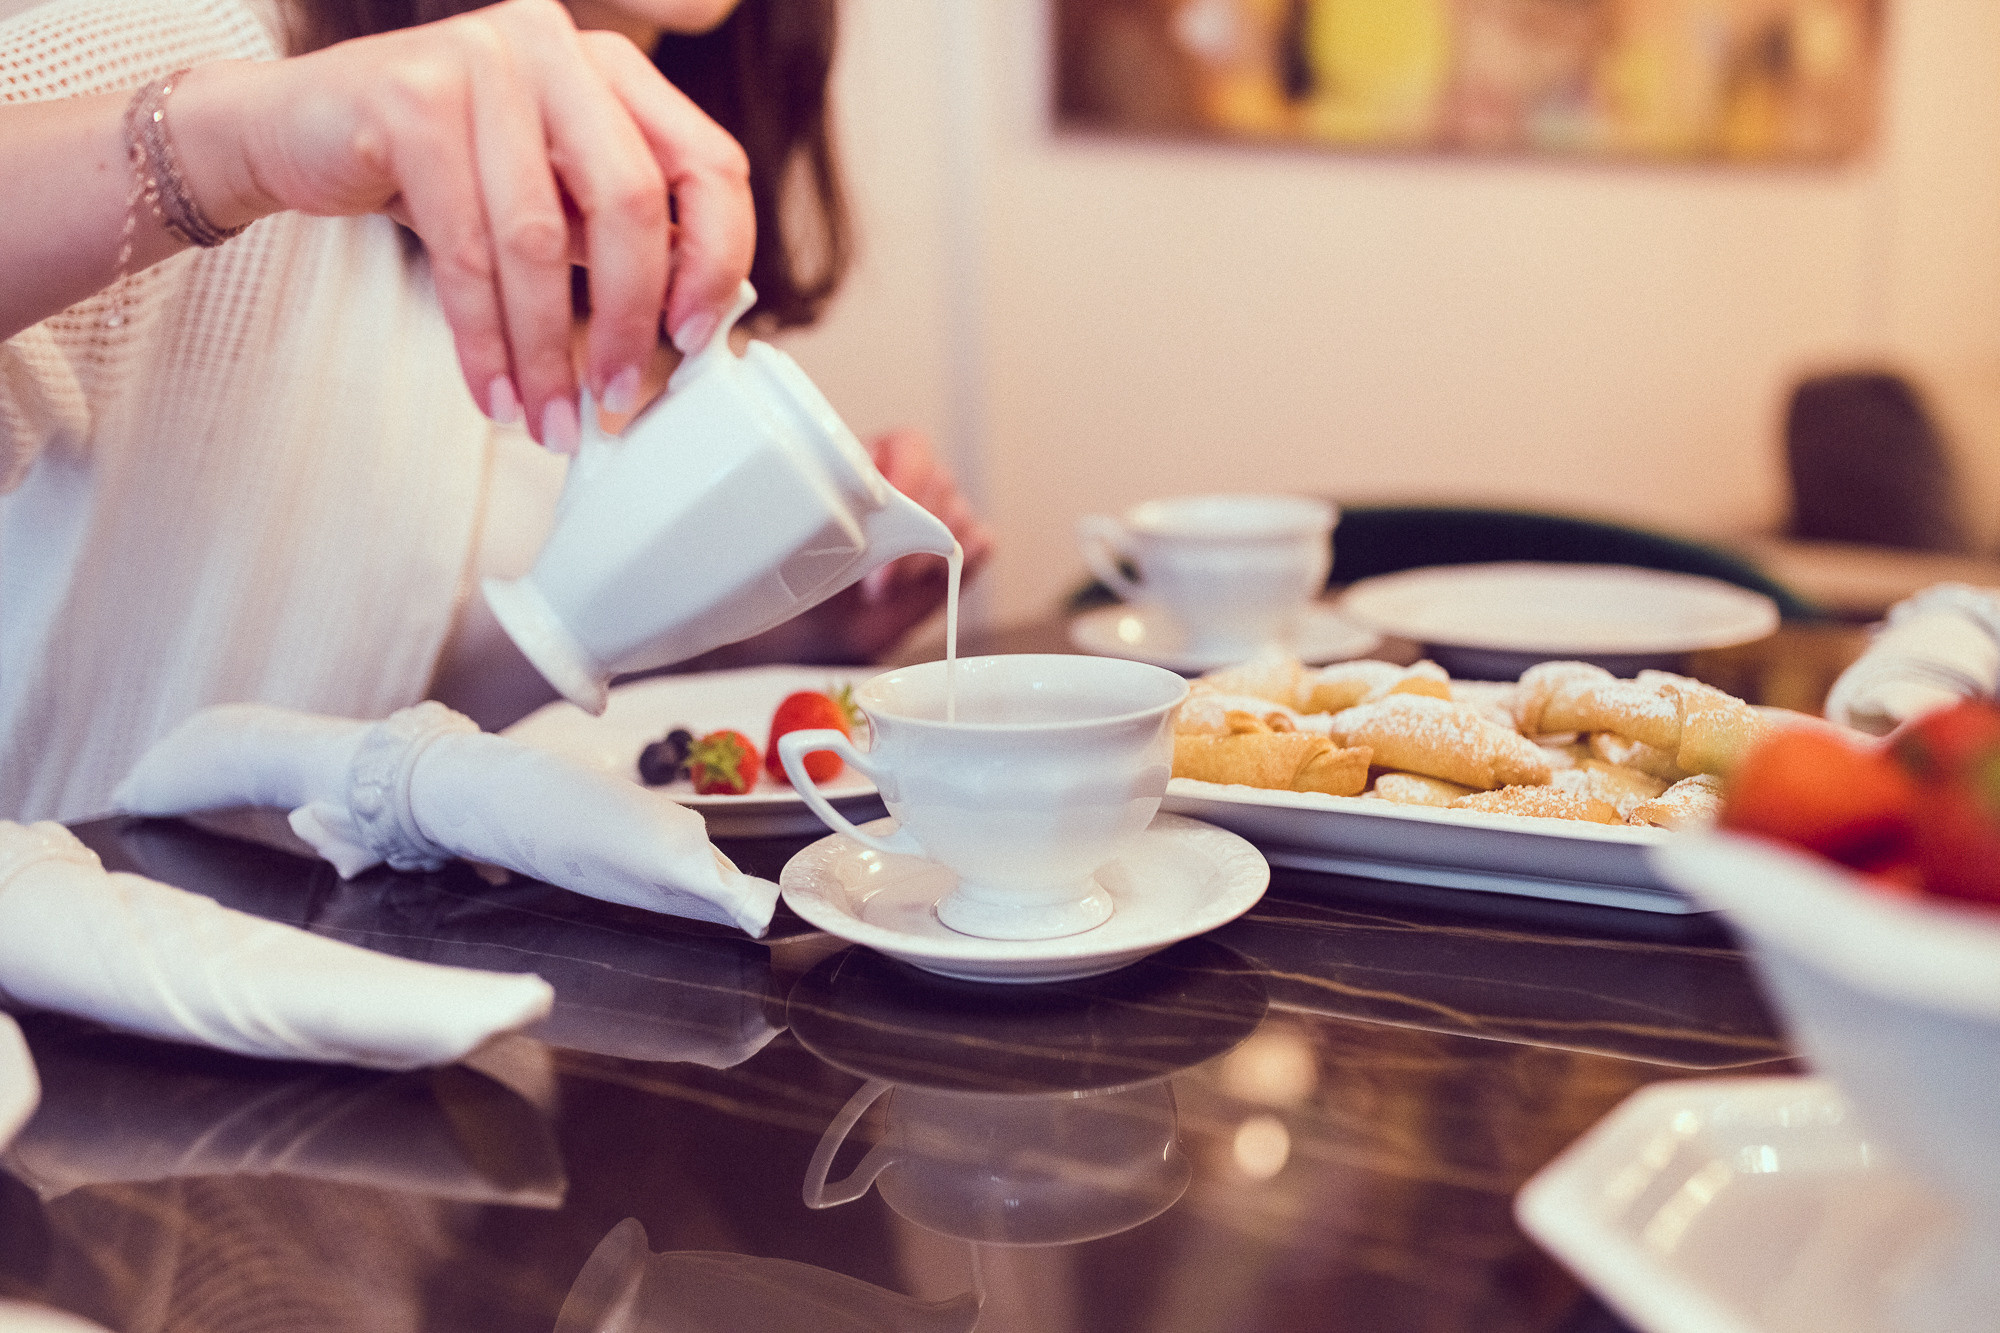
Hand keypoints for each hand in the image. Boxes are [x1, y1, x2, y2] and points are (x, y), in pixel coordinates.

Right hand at [175, 0, 752, 451]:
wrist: (294, 132)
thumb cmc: (441, 172)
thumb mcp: (552, 193)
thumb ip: (619, 234)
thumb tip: (694, 327)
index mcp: (614, 68)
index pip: (709, 165)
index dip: (716, 260)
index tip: (694, 338)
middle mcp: (554, 44)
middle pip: (630, 202)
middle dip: (628, 319)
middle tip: (614, 397)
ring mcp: (480, 60)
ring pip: (536, 239)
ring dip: (545, 350)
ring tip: (549, 417)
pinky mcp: (407, 97)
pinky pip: (463, 249)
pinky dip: (483, 338)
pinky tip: (494, 390)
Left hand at [816, 428, 994, 661]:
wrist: (832, 625)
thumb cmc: (818, 572)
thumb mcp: (814, 538)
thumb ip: (837, 509)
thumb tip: (858, 495)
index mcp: (879, 461)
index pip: (911, 447)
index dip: (906, 478)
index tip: (892, 516)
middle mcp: (916, 480)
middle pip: (940, 482)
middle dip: (911, 536)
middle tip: (879, 578)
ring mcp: (944, 512)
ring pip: (959, 515)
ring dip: (924, 559)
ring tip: (888, 588)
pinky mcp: (965, 546)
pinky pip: (980, 542)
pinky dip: (960, 565)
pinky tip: (924, 582)